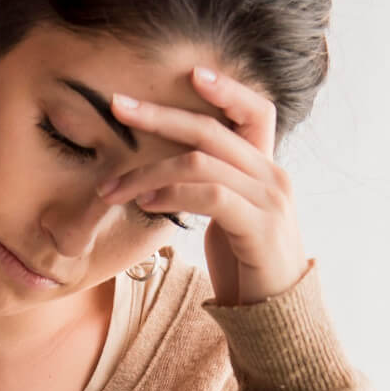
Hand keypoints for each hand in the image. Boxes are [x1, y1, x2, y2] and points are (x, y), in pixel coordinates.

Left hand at [97, 66, 309, 305]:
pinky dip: (170, 194)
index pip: (256, 110)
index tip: (190, 72)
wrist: (276, 317)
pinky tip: (145, 204)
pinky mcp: (259, 227)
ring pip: (200, 162)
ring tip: (113, 187)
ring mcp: (269, 201)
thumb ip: (215, 187)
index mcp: (267, 169)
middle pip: (211, 129)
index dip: (226, 88)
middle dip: (159, 116)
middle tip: (118, 106)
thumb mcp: (232, 217)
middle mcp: (273, 177)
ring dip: (147, 172)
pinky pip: (208, 196)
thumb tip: (172, 169)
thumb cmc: (247, 268)